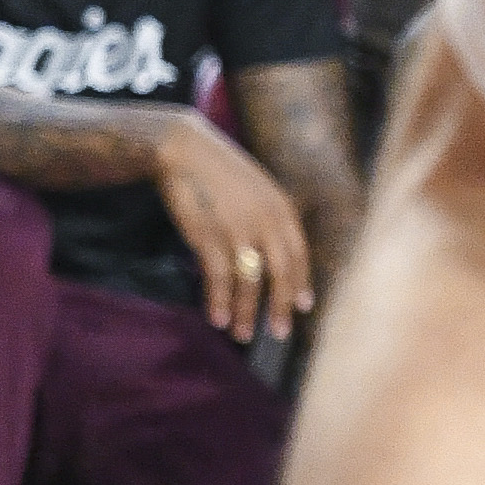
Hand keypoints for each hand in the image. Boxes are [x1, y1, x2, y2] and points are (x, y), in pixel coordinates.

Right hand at [151, 113, 315, 340]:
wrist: (181, 149)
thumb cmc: (216, 169)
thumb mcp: (255, 188)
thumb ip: (268, 217)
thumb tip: (270, 252)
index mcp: (281, 209)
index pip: (299, 255)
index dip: (301, 283)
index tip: (302, 306)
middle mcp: (266, 222)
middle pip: (280, 274)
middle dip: (280, 307)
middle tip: (280, 333)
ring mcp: (238, 230)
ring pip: (249, 283)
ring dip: (247, 313)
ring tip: (243, 335)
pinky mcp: (209, 237)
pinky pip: (218, 279)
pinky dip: (219, 302)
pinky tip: (218, 318)